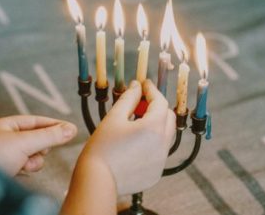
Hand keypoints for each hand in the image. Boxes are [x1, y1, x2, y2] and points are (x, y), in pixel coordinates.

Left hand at [0, 115, 76, 175]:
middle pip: (35, 139)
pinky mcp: (7, 171)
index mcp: (5, 126)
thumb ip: (49, 136)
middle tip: (38, 150)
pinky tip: (19, 172)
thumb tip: (70, 129)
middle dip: (39, 147)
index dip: (53, 124)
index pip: (35, 121)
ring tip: (24, 164)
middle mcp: (4, 139)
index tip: (70, 128)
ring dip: (32, 161)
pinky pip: (25, 167)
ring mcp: (5, 156)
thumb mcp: (24, 143)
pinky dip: (26, 169)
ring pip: (32, 155)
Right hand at [77, 79, 174, 194]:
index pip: (160, 101)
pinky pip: (159, 152)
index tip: (143, 84)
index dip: (151, 90)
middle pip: (168, 117)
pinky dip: (151, 143)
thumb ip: (128, 99)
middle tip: (139, 103)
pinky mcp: (156, 173)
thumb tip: (136, 87)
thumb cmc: (102, 148)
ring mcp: (161, 161)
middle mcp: (162, 145)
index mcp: (153, 128)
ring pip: (166, 135)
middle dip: (156, 107)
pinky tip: (133, 144)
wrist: (97, 181)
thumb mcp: (114, 118)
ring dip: (156, 125)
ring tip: (134, 124)